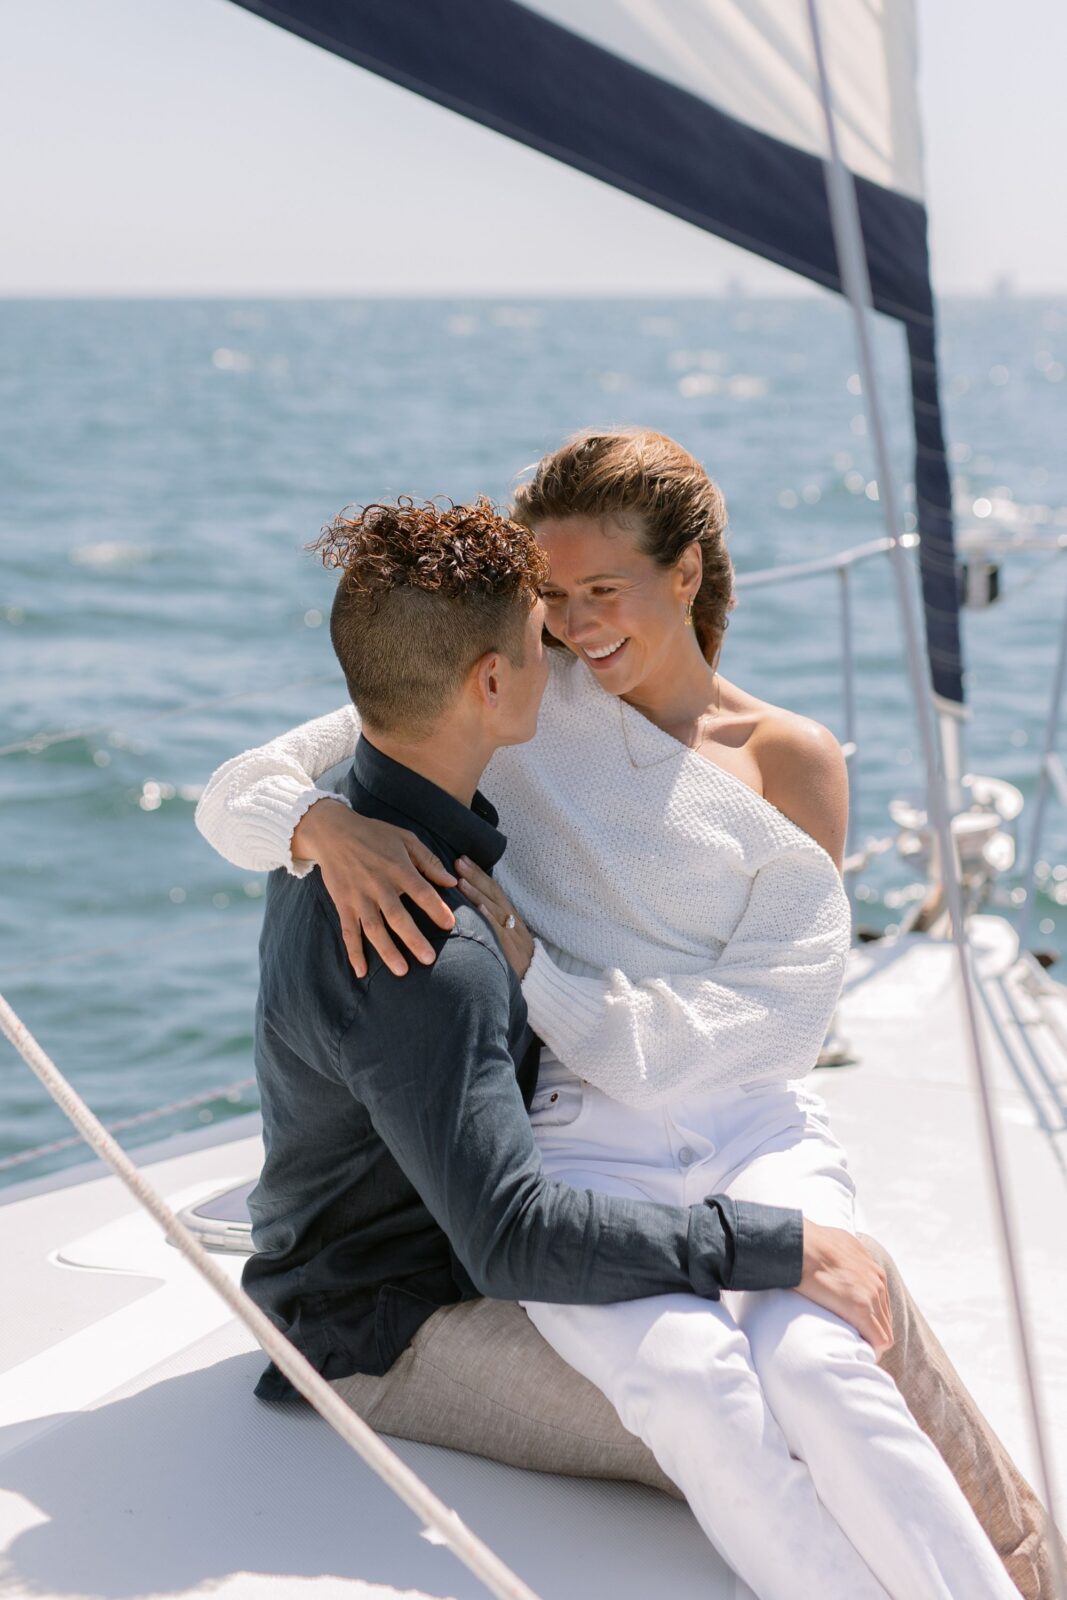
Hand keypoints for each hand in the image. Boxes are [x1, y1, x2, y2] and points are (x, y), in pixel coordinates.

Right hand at [292, 798, 456, 978]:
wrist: (332, 832)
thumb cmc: (374, 834)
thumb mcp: (405, 838)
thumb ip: (429, 860)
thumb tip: (452, 882)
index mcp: (398, 868)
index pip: (422, 892)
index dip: (436, 909)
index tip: (450, 924)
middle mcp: (378, 886)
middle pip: (397, 916)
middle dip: (413, 939)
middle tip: (429, 959)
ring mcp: (359, 897)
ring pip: (374, 929)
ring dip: (387, 951)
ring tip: (402, 971)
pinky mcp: (343, 905)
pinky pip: (348, 932)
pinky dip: (354, 953)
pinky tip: (361, 972)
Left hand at [455, 856, 533, 978]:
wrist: (541, 993)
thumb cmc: (517, 971)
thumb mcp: (509, 946)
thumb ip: (494, 929)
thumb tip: (472, 912)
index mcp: (515, 923)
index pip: (496, 893)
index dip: (480, 876)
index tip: (463, 862)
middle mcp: (517, 927)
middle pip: (496, 896)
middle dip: (476, 878)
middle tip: (458, 862)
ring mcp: (516, 940)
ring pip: (496, 912)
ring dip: (477, 894)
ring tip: (460, 880)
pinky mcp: (513, 954)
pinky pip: (501, 934)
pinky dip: (490, 919)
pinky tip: (478, 907)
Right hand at [796, 1221, 893, 1357]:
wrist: (800, 1244)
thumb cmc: (809, 1243)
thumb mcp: (837, 1243)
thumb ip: (843, 1256)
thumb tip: (832, 1260)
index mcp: (871, 1268)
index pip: (881, 1302)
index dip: (869, 1317)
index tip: (854, 1326)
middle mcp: (877, 1281)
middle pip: (885, 1318)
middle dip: (872, 1331)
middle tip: (853, 1342)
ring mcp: (871, 1295)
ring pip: (884, 1331)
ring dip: (870, 1341)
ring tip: (854, 1350)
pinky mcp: (860, 1309)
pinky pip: (878, 1340)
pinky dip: (871, 1350)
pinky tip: (859, 1354)